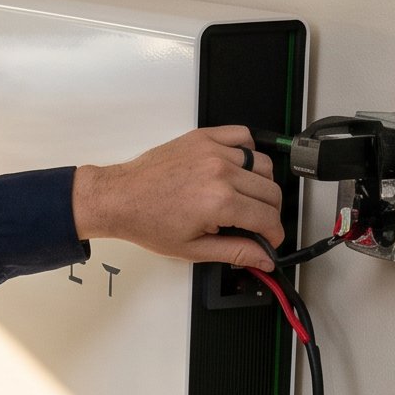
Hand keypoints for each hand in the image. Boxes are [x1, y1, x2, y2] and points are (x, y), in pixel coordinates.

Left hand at [70, 124, 284, 271]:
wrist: (120, 198)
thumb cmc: (148, 221)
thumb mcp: (193, 248)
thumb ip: (235, 252)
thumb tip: (263, 258)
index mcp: (219, 202)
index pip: (268, 217)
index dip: (275, 234)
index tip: (271, 239)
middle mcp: (220, 172)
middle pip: (271, 191)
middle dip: (271, 213)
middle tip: (258, 223)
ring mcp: (212, 151)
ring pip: (263, 164)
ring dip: (262, 184)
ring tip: (246, 198)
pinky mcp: (203, 138)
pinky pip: (242, 137)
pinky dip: (248, 151)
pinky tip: (238, 168)